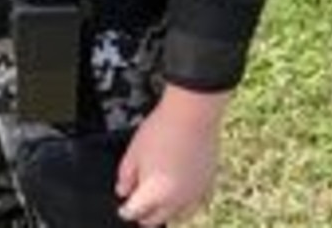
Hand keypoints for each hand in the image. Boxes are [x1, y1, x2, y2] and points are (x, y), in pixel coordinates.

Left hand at [115, 85, 229, 225]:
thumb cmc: (162, 129)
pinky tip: (183, 196)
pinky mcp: (209, 184)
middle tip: (139, 209)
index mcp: (155, 194)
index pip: (134, 212)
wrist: (192, 115)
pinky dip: (188, 204)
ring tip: (160, 206)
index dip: (126, 210)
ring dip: (167, 213)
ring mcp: (195, 194)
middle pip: (157, 219)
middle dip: (145, 216)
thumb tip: (123, 191)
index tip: (123, 208)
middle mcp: (176, 201)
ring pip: (180, 217)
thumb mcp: (134, 151)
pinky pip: (198, 204)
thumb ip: (126, 174)